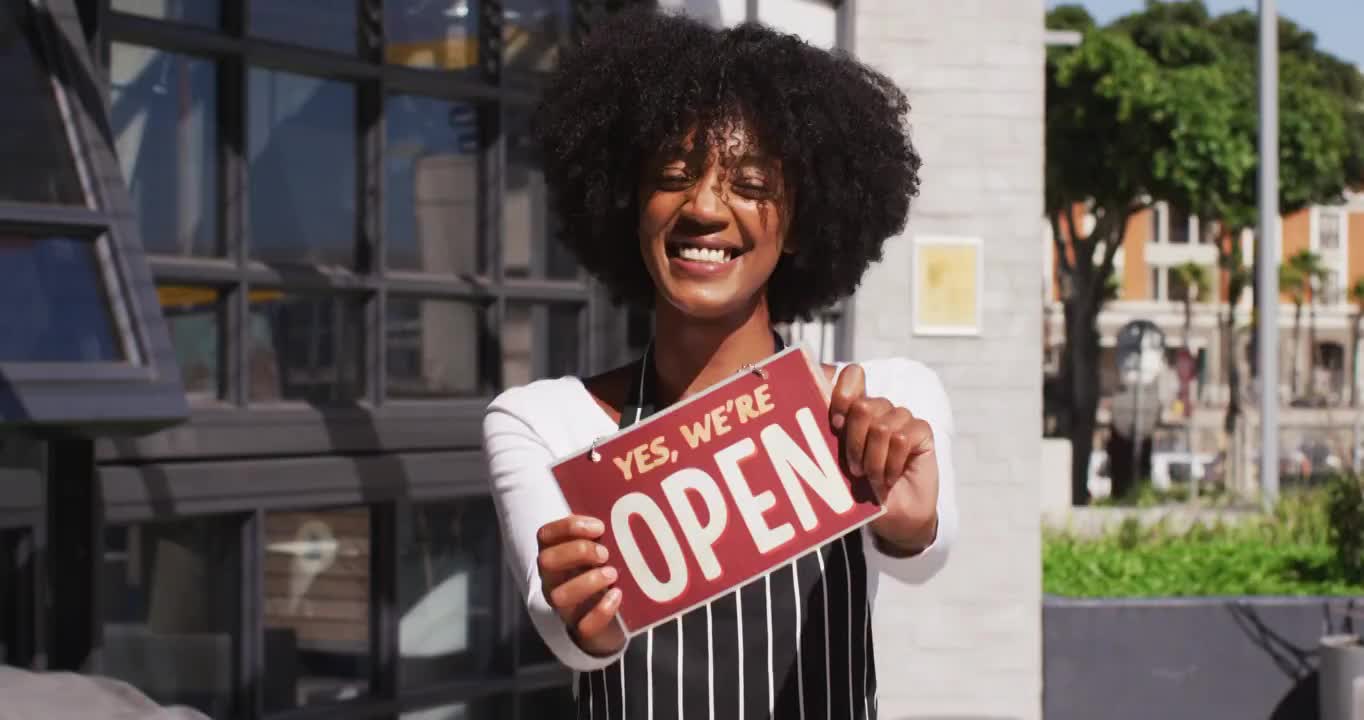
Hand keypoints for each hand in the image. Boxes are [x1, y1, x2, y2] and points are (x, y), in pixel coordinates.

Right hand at [536, 515, 626, 656]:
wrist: (610, 619)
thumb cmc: (603, 571)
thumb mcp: (601, 548)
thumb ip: (605, 532)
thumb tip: (634, 500)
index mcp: (555, 555)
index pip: (545, 534)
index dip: (569, 527)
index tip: (599, 527)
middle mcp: (552, 580)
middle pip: (546, 561)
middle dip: (577, 552)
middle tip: (605, 553)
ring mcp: (563, 606)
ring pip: (558, 596)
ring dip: (587, 582)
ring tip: (612, 574)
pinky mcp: (580, 628)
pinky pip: (583, 626)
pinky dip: (602, 610)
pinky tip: (618, 595)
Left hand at [829, 364, 939, 554]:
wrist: (892, 517)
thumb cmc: (860, 490)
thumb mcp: (836, 463)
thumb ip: (830, 437)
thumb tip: (815, 418)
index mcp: (853, 409)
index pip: (852, 376)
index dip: (841, 393)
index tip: (834, 424)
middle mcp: (878, 409)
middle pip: (862, 406)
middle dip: (854, 443)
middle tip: (854, 469)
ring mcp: (901, 418)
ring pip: (882, 426)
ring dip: (873, 461)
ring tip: (872, 478)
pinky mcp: (921, 431)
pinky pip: (903, 438)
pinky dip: (892, 464)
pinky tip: (890, 478)